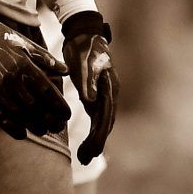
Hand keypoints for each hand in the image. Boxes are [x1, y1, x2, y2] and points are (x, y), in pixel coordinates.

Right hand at [0, 3, 70, 138]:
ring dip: (32, 126)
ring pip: (18, 114)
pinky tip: (22, 133)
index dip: (58, 105)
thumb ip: (47, 59)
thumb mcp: (26, 44)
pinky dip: (11, 127)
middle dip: (48, 119)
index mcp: (25, 66)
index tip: (66, 115)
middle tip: (57, 127)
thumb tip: (66, 71)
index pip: (46, 91)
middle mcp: (11, 79)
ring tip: (43, 131)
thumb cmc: (3, 39)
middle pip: (34, 106)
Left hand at [59, 10, 118, 164]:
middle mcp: (110, 92)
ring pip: (103, 121)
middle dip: (97, 142)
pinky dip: (93, 131)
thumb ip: (86, 81)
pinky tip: (87, 142)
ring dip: (95, 140)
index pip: (106, 115)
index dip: (99, 134)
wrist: (84, 33)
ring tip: (85, 158)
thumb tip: (90, 103)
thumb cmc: (82, 46)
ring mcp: (104, 94)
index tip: (92, 150)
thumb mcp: (82, 62)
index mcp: (109, 86)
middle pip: (107, 122)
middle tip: (85, 160)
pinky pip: (97, 116)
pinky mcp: (96, 94)